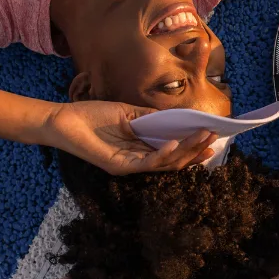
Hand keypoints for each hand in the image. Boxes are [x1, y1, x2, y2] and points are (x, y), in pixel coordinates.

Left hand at [40, 101, 218, 174]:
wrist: (63, 120)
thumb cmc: (92, 116)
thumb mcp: (128, 112)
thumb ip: (151, 117)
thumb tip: (177, 117)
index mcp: (141, 148)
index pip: (173, 151)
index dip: (193, 145)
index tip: (212, 135)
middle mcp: (138, 160)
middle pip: (175, 160)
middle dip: (196, 149)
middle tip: (214, 137)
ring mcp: (129, 165)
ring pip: (165, 163)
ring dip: (186, 151)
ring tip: (203, 138)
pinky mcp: (119, 165)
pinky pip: (146, 163)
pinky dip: (163, 154)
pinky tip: (175, 144)